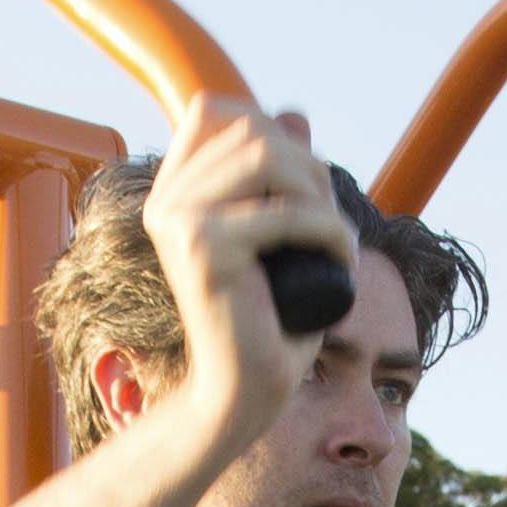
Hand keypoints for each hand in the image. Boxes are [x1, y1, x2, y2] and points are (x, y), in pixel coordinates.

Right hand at [138, 99, 344, 432]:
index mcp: (172, 193)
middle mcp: (166, 201)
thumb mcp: (279, 232)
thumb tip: (294, 113)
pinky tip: (340, 259)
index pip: (216, 112)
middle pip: (254, 129)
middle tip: (330, 224)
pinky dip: (330, 231)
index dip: (269, 128)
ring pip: (269, 156)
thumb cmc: (265, 320)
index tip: (301, 184)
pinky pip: (288, 212)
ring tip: (337, 241)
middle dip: (309, 166)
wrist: (241, 394)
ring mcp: (179, 221)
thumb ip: (280, 176)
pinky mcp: (205, 248)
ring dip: (321, 193)